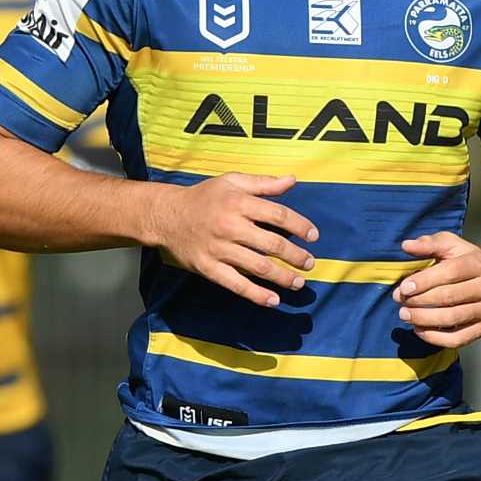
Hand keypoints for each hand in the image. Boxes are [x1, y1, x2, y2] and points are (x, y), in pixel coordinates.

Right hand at [150, 173, 316, 307]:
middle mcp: (230, 226)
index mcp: (238, 203)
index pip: (278, 215)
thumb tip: (292, 180)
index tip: (314, 236)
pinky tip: (273, 300)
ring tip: (298, 282)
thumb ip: (263, 183)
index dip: (299, 226)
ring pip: (257, 267)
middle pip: (272, 244)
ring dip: (282, 277)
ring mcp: (218, 249)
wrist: (166, 216)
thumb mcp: (231, 181)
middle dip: (295, 256)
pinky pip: (235, 284)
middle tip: (309, 263)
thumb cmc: (203, 197)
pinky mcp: (208, 268)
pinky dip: (256, 294)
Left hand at [393, 231, 480, 347]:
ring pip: (452, 318)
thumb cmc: (468, 260)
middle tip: (399, 300)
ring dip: (424, 319)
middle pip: (449, 297)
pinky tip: (419, 329)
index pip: (451, 273)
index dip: (425, 281)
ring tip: (404, 314)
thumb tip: (406, 246)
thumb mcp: (451, 244)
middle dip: (420, 300)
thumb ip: (429, 244)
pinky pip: (458, 339)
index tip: (404, 287)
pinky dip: (435, 338)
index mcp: (480, 264)